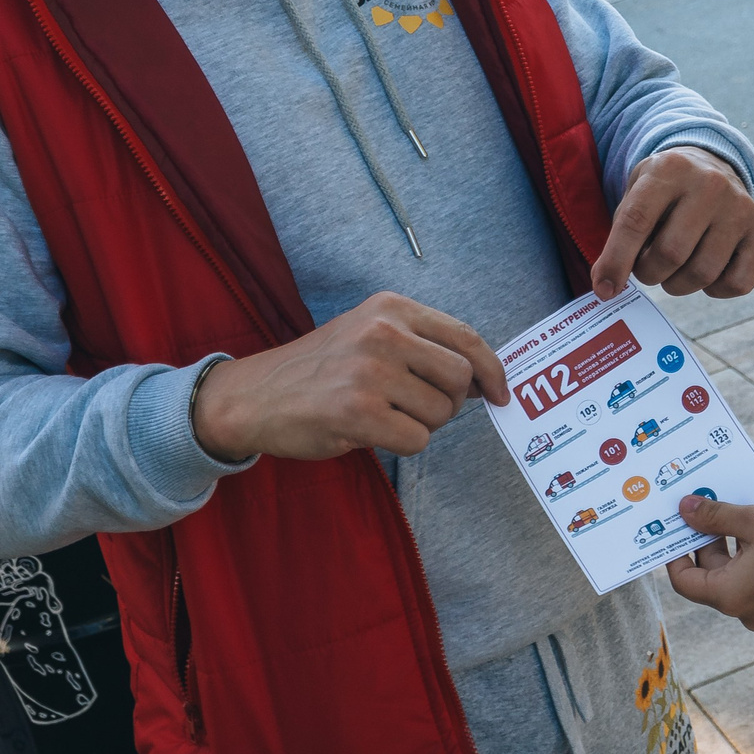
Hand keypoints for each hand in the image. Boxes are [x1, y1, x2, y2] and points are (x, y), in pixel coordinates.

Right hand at [190, 292, 507, 463]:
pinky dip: (402, 445)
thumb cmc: (319, 370)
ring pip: (440, 414)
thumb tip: (483, 379)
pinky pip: (416, 441)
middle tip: (420, 410)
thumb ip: (421, 344)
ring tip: (385, 416)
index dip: (492, 369)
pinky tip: (371, 432)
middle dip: (451, 403)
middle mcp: (384, 333)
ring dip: (422, 426)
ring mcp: (370, 373)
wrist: (253, 396)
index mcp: (391, 308)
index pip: (466, 337)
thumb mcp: (369, 333)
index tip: (500, 393)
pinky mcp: (358, 413)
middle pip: (460, 378)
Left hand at [590, 147, 753, 300]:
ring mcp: (741, 205)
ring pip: (702, 274)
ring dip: (678, 284)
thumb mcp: (637, 193)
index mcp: (670, 168)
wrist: (712, 166)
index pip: (636, 222)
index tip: (604, 289)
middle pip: (670, 254)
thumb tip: (607, 287)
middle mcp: (710, 182)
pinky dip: (715, 290)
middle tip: (647, 268)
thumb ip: (620, 235)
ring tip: (674, 269)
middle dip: (649, 273)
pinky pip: (737, 284)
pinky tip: (707, 270)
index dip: (616, 262)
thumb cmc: (664, 191)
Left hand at [666, 495, 753, 631]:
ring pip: (738, 578)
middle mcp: (747, 612)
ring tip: (737, 516)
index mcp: (730, 596)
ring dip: (734, 549)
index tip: (676, 529)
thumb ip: (715, 516)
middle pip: (713, 577)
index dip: (676, 554)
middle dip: (709, 542)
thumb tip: (685, 508)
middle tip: (706, 511)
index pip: (685, 582)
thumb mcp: (751, 520)